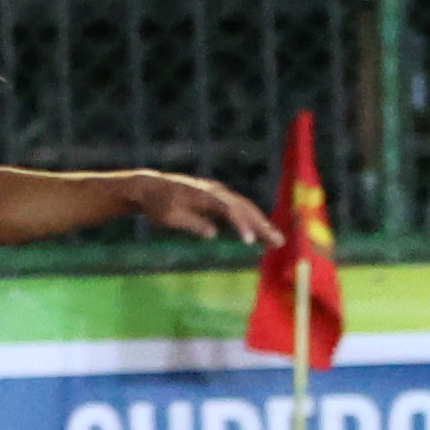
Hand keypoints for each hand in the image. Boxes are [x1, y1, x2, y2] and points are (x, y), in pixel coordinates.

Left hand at [133, 172, 275, 245]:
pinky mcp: (218, 197)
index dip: (241, 225)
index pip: (229, 210)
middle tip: (279, 242)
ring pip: (246, 207)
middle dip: (262, 225)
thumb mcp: (170, 217)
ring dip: (262, 223)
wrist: (150, 187)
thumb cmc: (158, 204)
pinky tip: (261, 233)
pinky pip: (240, 208)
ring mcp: (219, 192)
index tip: (250, 241)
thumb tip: (213, 234)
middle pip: (244, 207)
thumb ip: (192, 223)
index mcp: (205, 195)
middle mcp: (216, 191)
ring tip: (277, 240)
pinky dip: (252, 220)